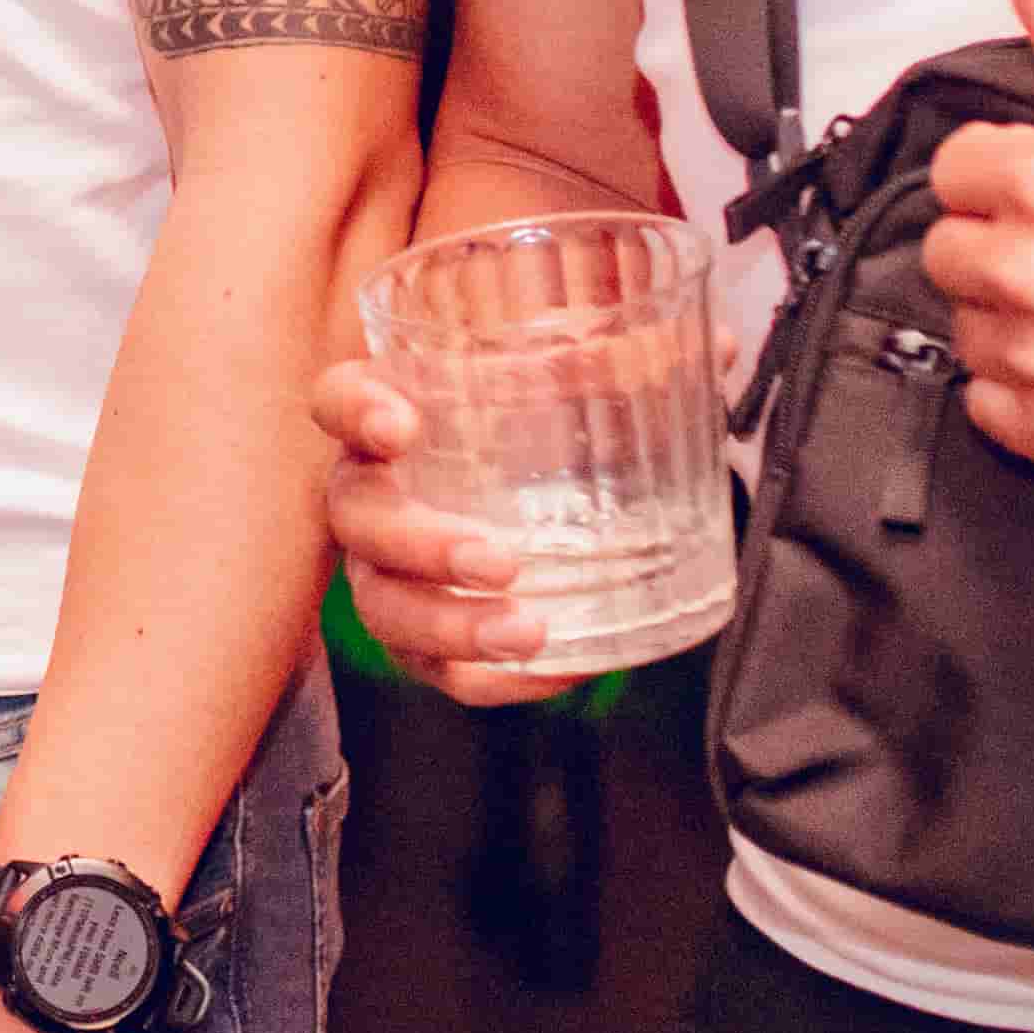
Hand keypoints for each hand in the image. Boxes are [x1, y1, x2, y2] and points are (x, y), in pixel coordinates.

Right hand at [314, 358, 580, 704]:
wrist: (544, 490)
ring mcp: (388, 573)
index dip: (355, 413)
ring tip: (528, 632)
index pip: (337, 400)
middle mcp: (370, 494)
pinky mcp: (426, 636)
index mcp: (385, 415)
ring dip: (451, 625)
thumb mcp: (569, 381)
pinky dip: (493, 678)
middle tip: (498, 560)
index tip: (400, 426)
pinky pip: (440, 670)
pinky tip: (561, 669)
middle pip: (358, 520)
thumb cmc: (539, 416)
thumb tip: (696, 354)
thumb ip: (613, 359)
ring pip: (385, 609)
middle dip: (420, 545)